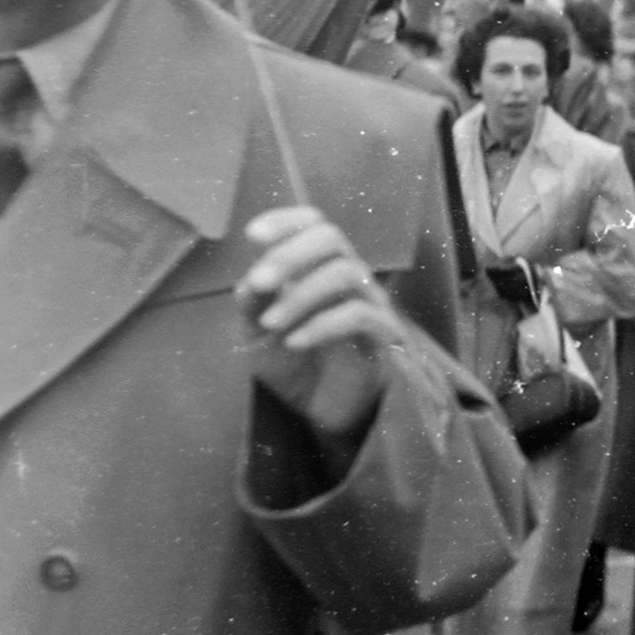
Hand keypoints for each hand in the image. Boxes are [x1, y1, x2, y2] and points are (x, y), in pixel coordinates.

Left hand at [236, 206, 407, 441]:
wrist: (323, 413)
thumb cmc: (295, 366)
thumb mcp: (257, 335)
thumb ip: (252, 305)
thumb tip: (251, 279)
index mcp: (318, 268)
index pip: (314, 224)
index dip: (286, 221)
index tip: (253, 235)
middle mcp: (348, 277)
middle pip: (331, 237)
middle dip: (290, 254)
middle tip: (259, 282)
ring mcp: (370, 303)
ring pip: (346, 272)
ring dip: (301, 294)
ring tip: (271, 324)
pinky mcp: (384, 335)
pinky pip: (360, 315)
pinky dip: (322, 324)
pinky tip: (295, 342)